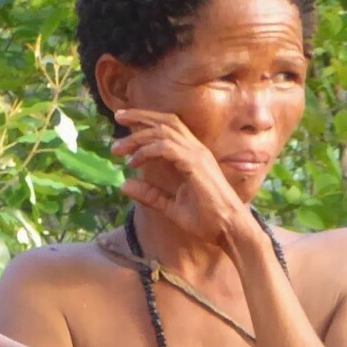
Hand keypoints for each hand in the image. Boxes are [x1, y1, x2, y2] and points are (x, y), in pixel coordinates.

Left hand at [111, 109, 256, 252]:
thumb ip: (150, 195)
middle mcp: (196, 149)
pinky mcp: (195, 164)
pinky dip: (147, 151)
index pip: (169, 127)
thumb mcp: (172, 207)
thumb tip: (124, 185)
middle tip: (117, 117)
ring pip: (163, 131)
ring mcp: (197, 155)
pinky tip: (134, 162)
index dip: (146, 121)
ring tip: (118, 148)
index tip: (124, 124)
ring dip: (138, 136)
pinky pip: (166, 148)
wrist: (229, 230)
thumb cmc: (208, 220)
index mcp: (193, 155)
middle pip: (165, 121)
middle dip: (139, 116)